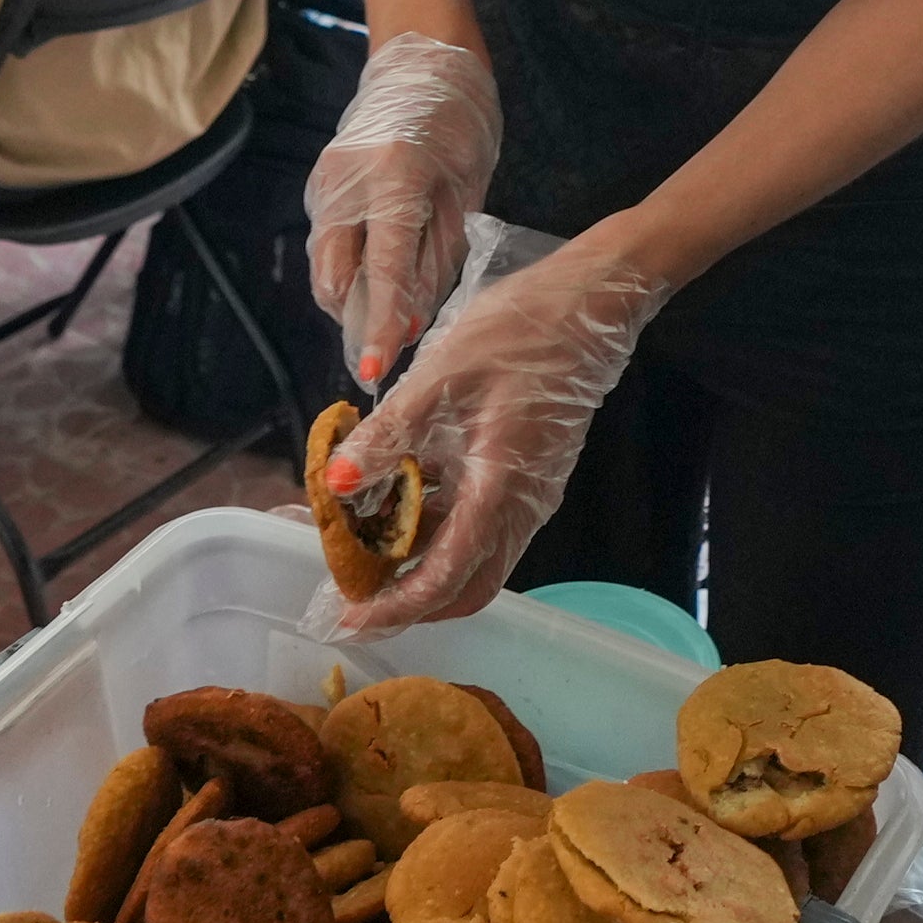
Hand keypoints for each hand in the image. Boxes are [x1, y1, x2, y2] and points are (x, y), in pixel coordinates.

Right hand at [306, 32, 500, 385]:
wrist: (424, 65)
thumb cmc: (458, 128)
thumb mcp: (462, 194)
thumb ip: (432, 257)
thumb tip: (408, 319)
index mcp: (393, 180)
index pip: (382, 269)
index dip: (379, 323)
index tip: (374, 368)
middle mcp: (347, 183)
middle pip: (334, 277)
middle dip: (355, 320)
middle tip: (383, 351)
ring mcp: (325, 182)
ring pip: (325, 266)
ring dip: (350, 297)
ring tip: (386, 312)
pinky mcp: (319, 185)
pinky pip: (329, 243)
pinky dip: (348, 269)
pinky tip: (377, 273)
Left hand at [323, 221, 670, 633]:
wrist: (587, 305)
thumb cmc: (518, 333)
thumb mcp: (439, 377)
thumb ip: (388, 434)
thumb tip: (335, 481)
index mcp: (500, 491)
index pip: (445, 577)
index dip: (394, 606)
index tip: (347, 618)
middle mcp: (519, 508)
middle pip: (464, 587)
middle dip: (407, 602)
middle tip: (351, 594)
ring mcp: (526, 494)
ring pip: (470, 557)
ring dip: (418, 563)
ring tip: (359, 544)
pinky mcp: (524, 476)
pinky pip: (476, 523)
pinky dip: (433, 527)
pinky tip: (394, 498)